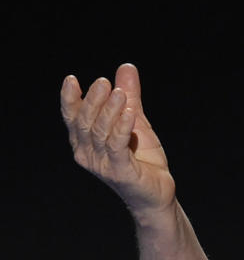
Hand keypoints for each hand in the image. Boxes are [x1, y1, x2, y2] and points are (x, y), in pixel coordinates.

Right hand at [60, 63, 175, 220]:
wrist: (157, 191)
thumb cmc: (142, 159)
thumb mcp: (136, 121)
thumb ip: (130, 96)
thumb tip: (126, 67)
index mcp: (86, 141)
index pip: (73, 117)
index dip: (70, 99)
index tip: (72, 79)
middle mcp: (87, 153)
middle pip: (85, 123)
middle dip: (93, 101)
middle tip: (104, 82)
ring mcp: (102, 164)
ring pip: (100, 133)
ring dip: (110, 111)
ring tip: (120, 93)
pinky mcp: (120, 172)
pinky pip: (118, 147)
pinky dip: (123, 128)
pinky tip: (130, 114)